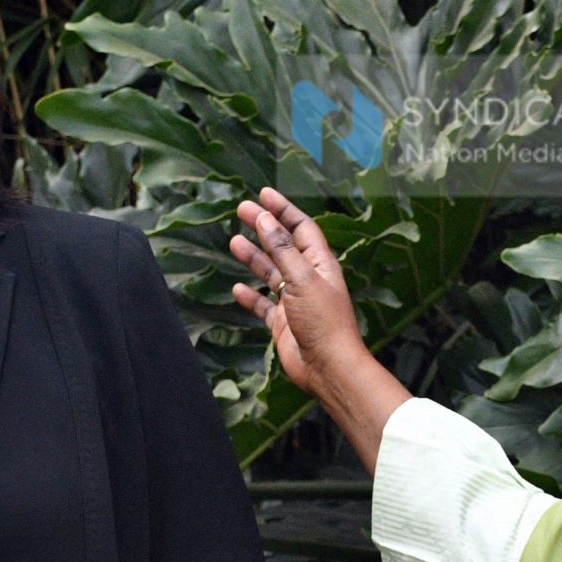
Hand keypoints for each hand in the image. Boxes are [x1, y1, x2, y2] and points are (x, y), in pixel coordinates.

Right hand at [226, 188, 409, 471]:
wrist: (328, 367)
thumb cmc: (323, 322)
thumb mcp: (302, 278)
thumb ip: (281, 249)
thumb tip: (265, 219)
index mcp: (319, 264)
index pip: (300, 227)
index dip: (283, 209)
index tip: (264, 194)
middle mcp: (308, 279)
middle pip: (282, 246)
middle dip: (263, 227)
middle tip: (241, 210)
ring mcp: (295, 301)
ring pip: (271, 273)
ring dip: (254, 257)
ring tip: (233, 242)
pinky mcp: (284, 323)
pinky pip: (263, 305)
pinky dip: (251, 297)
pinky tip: (237, 289)